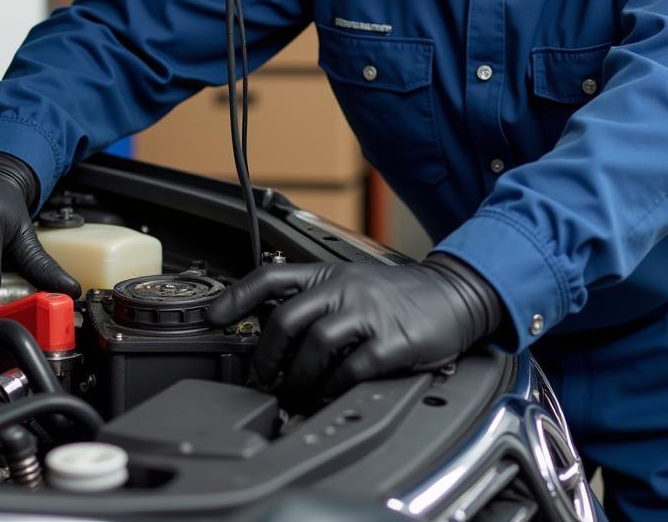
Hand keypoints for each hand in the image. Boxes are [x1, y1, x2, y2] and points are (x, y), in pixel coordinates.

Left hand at [205, 254, 502, 397]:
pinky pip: (351, 368)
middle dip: (266, 356)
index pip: (273, 275)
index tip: (213, 316)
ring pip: (313, 347)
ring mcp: (369, 313)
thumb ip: (320, 298)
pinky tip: (332, 392)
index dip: (238, 296)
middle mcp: (345, 288)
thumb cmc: (402, 294)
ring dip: (297, 378)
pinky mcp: (392, 341)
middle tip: (263, 377)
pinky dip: (334, 386)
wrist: (454, 292)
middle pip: (286, 319)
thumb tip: (277, 328)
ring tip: (296, 393)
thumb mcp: (355, 281)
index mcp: (331, 274)